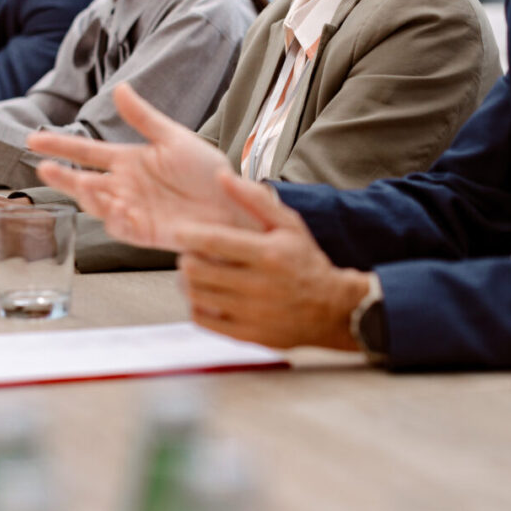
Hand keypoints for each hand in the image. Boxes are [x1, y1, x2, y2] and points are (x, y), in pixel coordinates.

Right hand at [27, 83, 259, 250]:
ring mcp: (133, 210)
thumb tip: (119, 89)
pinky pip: (122, 227)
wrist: (234, 202)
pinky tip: (116, 206)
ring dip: (87, 196)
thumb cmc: (208, 171)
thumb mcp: (174, 138)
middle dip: (61, 176)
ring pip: (97, 205)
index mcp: (129, 161)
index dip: (60, 146)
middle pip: (83, 182)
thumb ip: (144, 117)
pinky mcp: (146, 232)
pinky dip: (115, 218)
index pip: (86, 153)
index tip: (33, 138)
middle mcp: (125, 187)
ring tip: (81, 183)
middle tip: (43, 167)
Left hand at [174, 177, 368, 350]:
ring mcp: (251, 313)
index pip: (215, 242)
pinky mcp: (247, 335)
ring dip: (188, 282)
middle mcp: (258, 285)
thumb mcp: (288, 224)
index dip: (189, 235)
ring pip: (197, 295)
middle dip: (186, 259)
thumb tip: (222, 175)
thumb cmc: (306, 262)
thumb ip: (254, 199)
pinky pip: (204, 320)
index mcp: (267, 254)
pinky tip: (205, 296)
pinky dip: (196, 306)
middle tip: (189, 254)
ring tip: (195, 274)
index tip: (179, 231)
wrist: (331, 309)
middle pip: (199, 271)